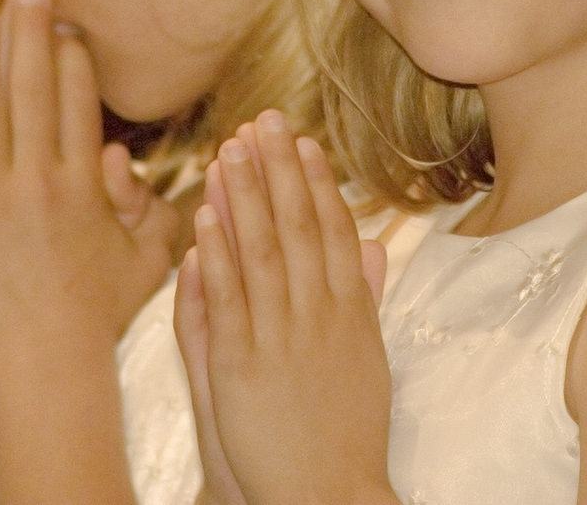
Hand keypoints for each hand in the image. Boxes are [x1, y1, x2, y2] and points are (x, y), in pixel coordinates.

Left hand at [0, 0, 179, 379]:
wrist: (41, 368)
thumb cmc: (99, 316)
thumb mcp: (146, 259)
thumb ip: (148, 207)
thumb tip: (120, 158)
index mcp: (80, 188)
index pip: (71, 103)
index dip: (66, 57)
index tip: (62, 19)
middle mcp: (31, 185)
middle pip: (23, 92)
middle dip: (23, 34)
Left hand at [175, 112, 393, 504]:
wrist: (328, 495)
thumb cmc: (345, 432)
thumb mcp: (368, 358)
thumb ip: (368, 295)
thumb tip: (379, 243)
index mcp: (352, 313)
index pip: (335, 231)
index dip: (318, 182)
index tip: (303, 140)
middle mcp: (320, 317)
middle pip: (301, 228)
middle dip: (280, 170)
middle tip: (265, 119)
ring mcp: (282, 338)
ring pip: (263, 251)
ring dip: (246, 196)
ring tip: (231, 148)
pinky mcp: (242, 365)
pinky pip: (229, 299)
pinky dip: (218, 253)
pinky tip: (206, 216)